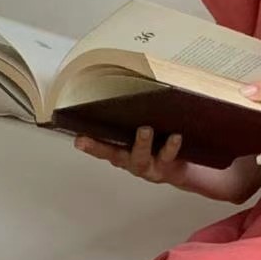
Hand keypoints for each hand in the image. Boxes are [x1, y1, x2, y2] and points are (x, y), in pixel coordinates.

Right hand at [74, 126, 196, 187]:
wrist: (183, 170)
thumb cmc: (159, 147)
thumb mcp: (142, 136)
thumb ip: (130, 122)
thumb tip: (117, 89)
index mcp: (122, 152)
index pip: (100, 147)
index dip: (88, 144)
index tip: (77, 139)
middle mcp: (132, 161)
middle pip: (113, 155)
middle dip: (99, 148)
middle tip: (90, 138)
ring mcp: (148, 167)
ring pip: (140, 158)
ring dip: (141, 144)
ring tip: (144, 130)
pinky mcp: (167, 168)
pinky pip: (168, 156)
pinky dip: (171, 146)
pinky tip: (175, 136)